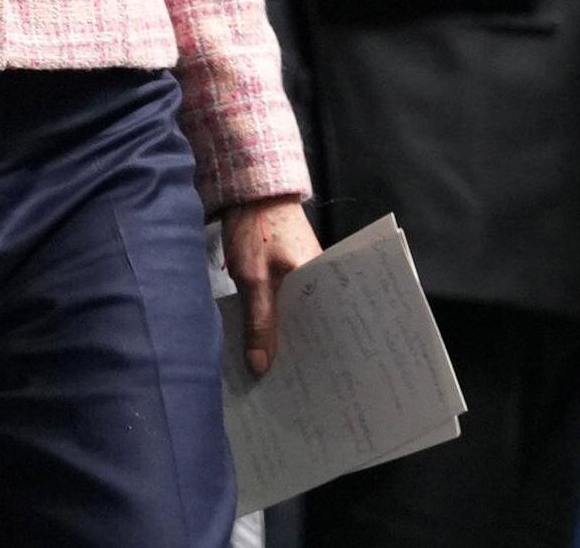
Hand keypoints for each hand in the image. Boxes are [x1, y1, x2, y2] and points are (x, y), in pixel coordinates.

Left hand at [223, 200, 319, 378]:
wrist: (249, 191)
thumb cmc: (255, 230)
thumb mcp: (252, 278)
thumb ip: (259, 322)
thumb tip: (262, 368)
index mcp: (322, 281)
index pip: (331, 326)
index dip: (322, 355)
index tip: (316, 385)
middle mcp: (322, 280)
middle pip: (317, 324)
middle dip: (305, 352)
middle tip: (296, 389)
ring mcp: (309, 276)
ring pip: (303, 315)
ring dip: (291, 337)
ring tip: (281, 374)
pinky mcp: (294, 273)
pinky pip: (292, 304)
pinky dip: (282, 321)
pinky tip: (270, 343)